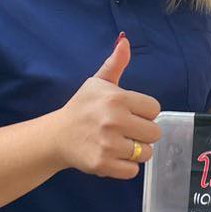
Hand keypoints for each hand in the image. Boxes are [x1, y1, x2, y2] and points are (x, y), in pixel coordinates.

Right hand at [51, 35, 160, 179]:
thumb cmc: (82, 108)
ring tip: (119, 144)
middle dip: (142, 133)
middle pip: (154, 133)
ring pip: (146, 153)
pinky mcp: (103, 164)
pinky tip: (113, 156)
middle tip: (126, 131)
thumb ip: (115, 63)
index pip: (154, 109)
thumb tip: (124, 40)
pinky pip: (133, 171)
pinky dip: (126, 167)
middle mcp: (114, 120)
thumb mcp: (97, 83)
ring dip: (135, 151)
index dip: (144, 113)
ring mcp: (108, 144)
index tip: (130, 114)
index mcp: (117, 98)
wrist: (56, 136)